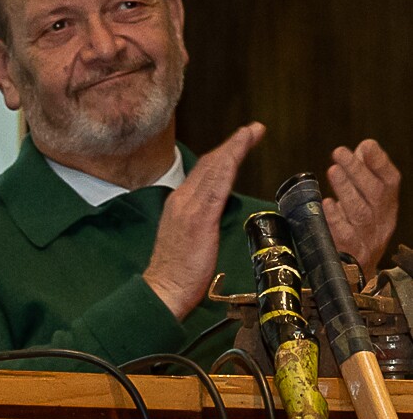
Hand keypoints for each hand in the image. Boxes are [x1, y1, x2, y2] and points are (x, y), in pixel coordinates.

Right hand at [143, 123, 262, 320]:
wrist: (164, 288)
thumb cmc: (177, 271)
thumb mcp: (189, 240)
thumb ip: (201, 223)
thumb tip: (216, 216)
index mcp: (179, 205)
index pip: (203, 173)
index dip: (223, 155)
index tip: (240, 143)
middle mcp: (182, 200)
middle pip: (209, 165)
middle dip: (232, 145)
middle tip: (253, 129)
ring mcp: (189, 207)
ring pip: (214, 169)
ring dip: (234, 148)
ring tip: (252, 133)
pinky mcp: (200, 217)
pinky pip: (217, 184)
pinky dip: (229, 164)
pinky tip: (239, 153)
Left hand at [324, 138, 399, 278]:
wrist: (356, 273)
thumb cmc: (360, 230)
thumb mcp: (368, 204)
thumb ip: (365, 175)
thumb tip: (363, 147)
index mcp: (388, 206)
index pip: (390, 181)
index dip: (379, 163)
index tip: (366, 145)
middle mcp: (382, 221)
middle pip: (375, 193)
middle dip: (357, 171)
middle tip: (340, 152)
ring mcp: (367, 237)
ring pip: (360, 212)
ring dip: (346, 189)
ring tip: (333, 171)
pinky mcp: (350, 252)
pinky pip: (344, 234)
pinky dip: (335, 218)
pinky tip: (327, 205)